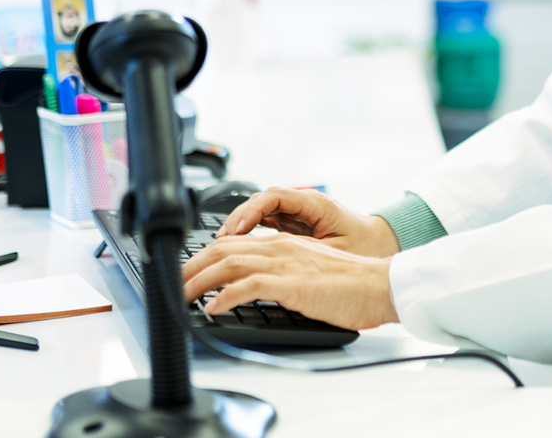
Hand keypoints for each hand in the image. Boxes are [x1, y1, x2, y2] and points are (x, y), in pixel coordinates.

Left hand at [182, 233, 398, 330]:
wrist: (379, 285)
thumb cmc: (350, 284)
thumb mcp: (309, 272)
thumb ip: (283, 273)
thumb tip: (255, 289)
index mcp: (284, 244)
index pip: (233, 244)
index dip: (203, 256)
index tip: (186, 271)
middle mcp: (280, 247)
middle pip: (223, 249)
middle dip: (191, 266)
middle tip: (172, 283)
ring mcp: (285, 263)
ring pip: (229, 264)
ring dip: (198, 281)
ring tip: (181, 297)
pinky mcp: (292, 283)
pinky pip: (249, 286)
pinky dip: (225, 296)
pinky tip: (212, 308)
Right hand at [215, 186, 399, 257]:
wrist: (383, 247)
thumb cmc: (367, 247)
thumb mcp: (340, 251)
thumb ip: (314, 253)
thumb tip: (285, 259)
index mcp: (315, 203)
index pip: (274, 197)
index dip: (251, 211)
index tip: (237, 229)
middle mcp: (302, 204)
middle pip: (261, 202)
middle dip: (237, 219)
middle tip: (218, 241)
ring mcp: (297, 213)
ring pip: (260, 211)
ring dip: (239, 226)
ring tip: (220, 245)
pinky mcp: (294, 225)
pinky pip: (265, 223)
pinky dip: (249, 232)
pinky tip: (235, 247)